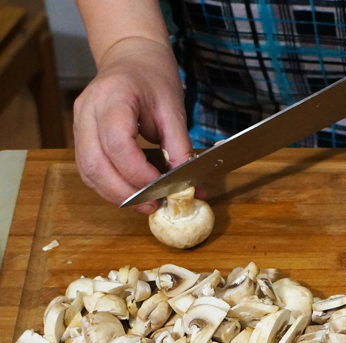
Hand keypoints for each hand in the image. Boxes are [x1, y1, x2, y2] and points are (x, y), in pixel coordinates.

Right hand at [73, 37, 193, 213]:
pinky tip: (131, 192)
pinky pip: (89, 169)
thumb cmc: (153, 76)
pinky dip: (108, 185)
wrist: (131, 56)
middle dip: (124, 193)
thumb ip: (179, 146)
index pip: (117, 144)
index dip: (137, 172)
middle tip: (153, 206)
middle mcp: (87, 111)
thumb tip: (189, 185)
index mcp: (113, 97)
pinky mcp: (80, 135)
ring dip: (115, 194)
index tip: (161, 187)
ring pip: (87, 171)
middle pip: (94, 164)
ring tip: (145, 204)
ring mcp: (79, 123)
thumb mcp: (173, 108)